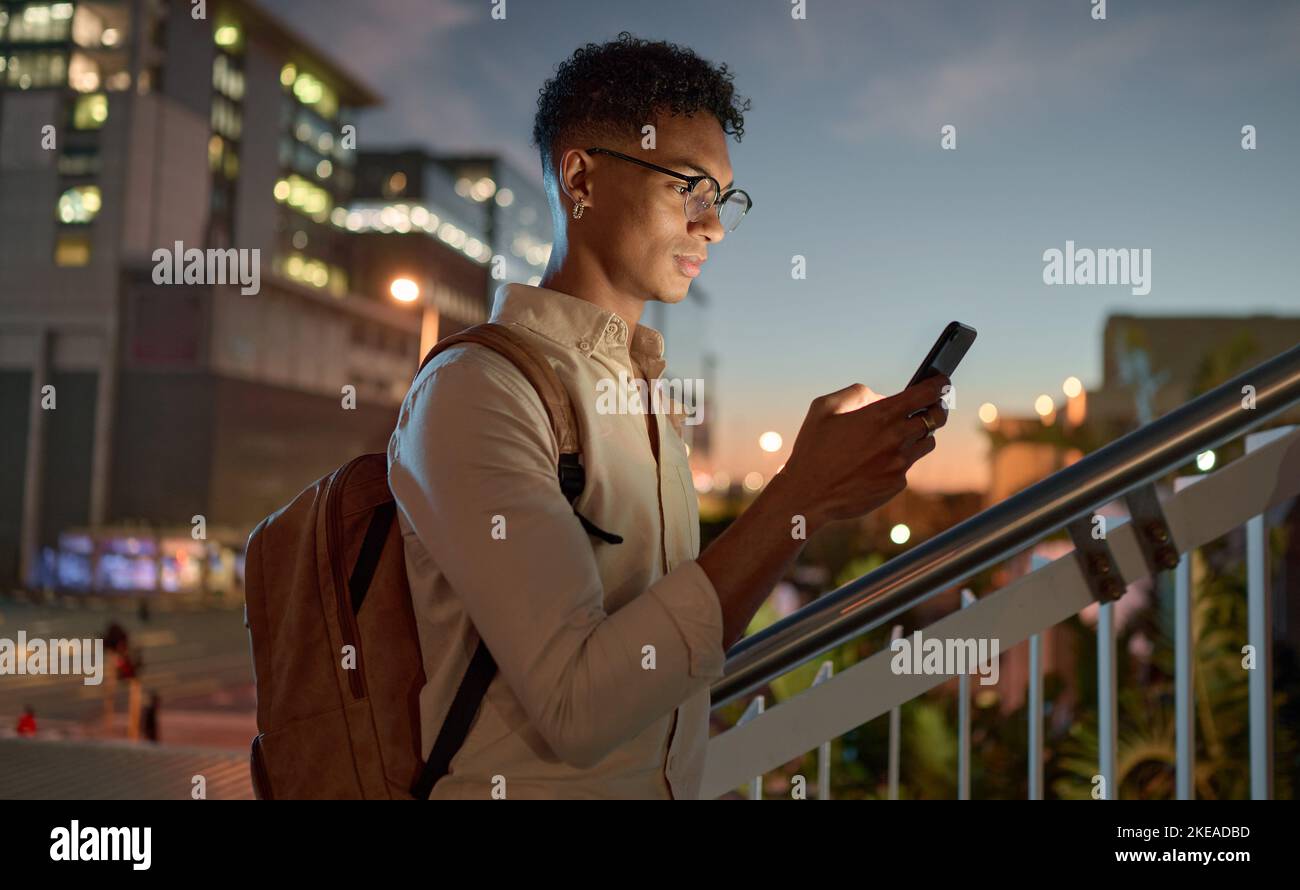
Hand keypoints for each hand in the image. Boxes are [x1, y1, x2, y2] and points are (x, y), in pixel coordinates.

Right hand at [775, 375, 949, 531]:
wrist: (808, 495)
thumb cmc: (812, 449)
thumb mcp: (824, 408)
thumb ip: (856, 393)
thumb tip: (880, 397)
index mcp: (880, 415)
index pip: (927, 393)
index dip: (939, 384)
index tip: (942, 382)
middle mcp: (896, 438)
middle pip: (936, 417)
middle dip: (937, 408)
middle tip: (933, 405)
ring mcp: (899, 463)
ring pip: (927, 442)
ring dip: (920, 434)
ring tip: (904, 433)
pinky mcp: (897, 484)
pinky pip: (908, 466)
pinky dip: (899, 459)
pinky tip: (879, 461)